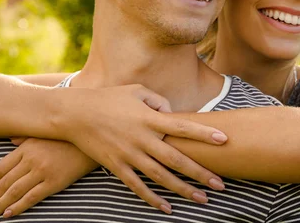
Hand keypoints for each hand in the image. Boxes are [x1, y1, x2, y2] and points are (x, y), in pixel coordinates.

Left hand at [0, 138, 97, 218]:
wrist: (90, 144)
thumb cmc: (67, 138)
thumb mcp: (43, 134)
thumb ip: (25, 137)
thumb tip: (11, 139)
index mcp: (26, 147)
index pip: (1, 168)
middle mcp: (31, 159)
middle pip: (5, 182)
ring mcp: (42, 171)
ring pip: (15, 191)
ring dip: (0, 205)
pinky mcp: (54, 182)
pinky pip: (31, 197)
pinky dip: (18, 207)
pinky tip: (9, 214)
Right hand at [62, 84, 227, 212]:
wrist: (75, 114)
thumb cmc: (109, 98)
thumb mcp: (137, 91)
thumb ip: (159, 100)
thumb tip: (173, 114)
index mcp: (149, 118)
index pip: (183, 127)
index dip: (204, 133)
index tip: (224, 139)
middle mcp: (142, 138)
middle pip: (176, 159)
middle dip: (200, 173)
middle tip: (220, 184)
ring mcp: (129, 154)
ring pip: (160, 177)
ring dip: (183, 190)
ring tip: (202, 199)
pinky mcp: (116, 166)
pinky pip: (137, 186)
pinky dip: (152, 199)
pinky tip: (167, 208)